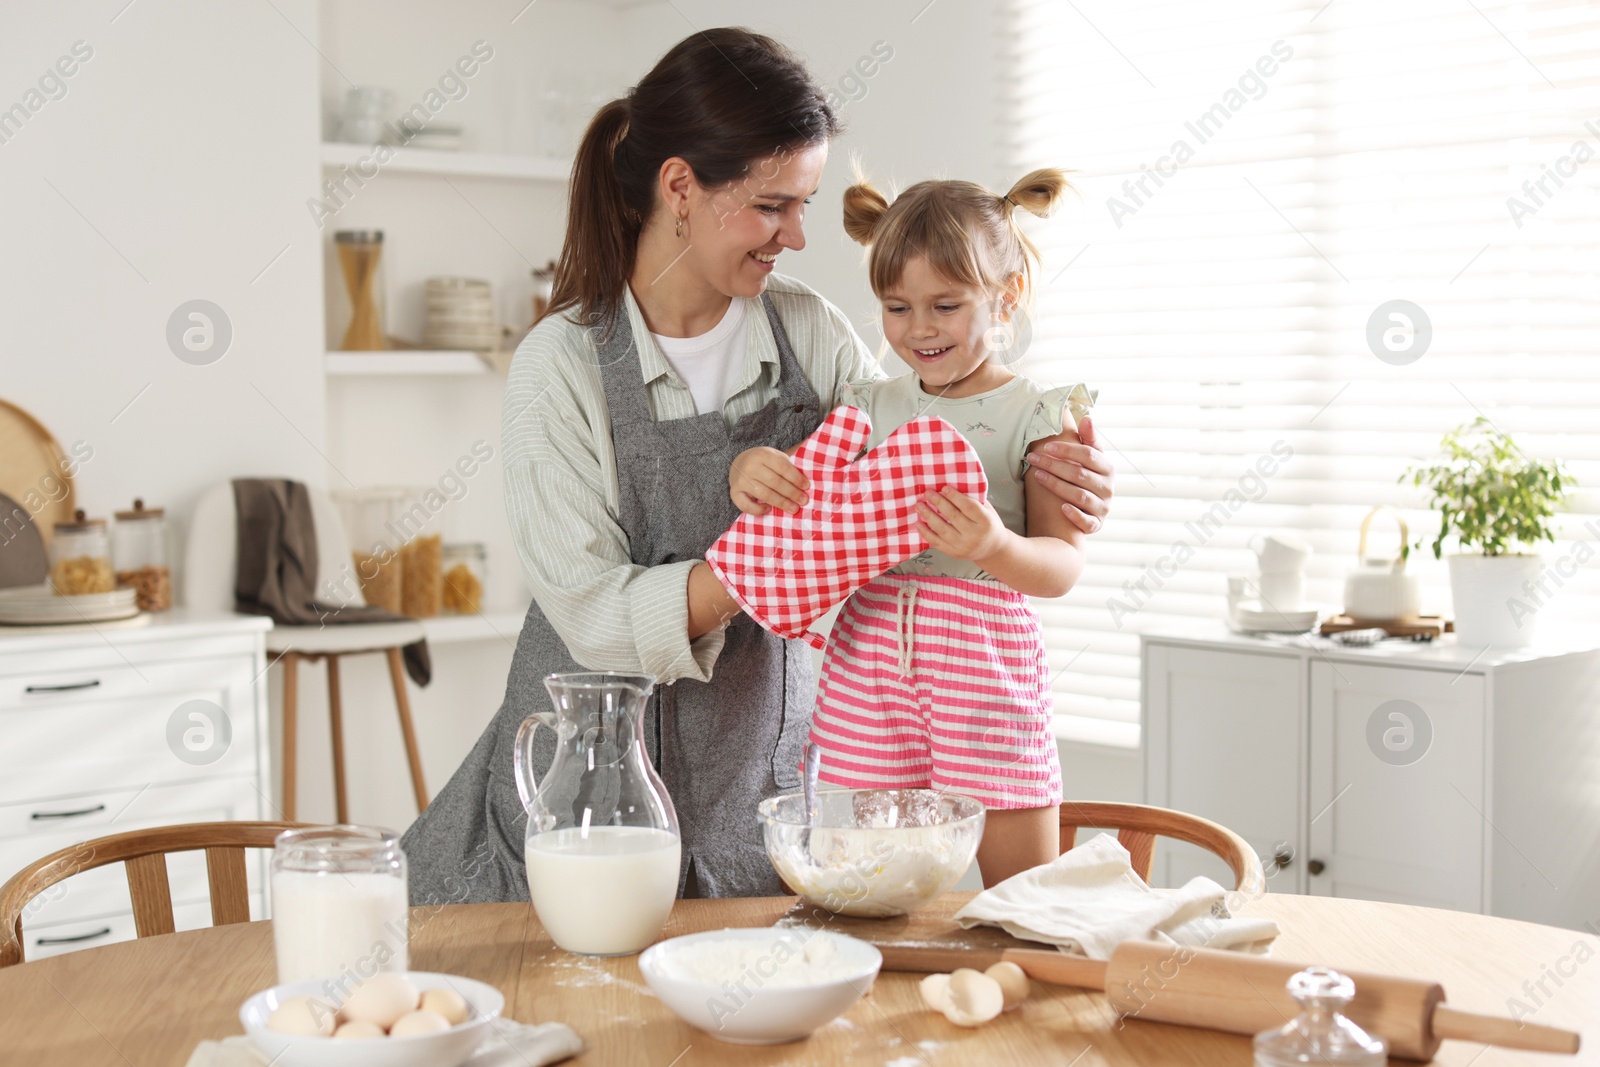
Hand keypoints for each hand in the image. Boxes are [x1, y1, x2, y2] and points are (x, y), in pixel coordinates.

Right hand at [731, 446, 809, 515]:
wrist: (738, 463)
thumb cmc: (763, 462)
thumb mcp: (774, 456)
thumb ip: (788, 465)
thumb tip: (808, 479)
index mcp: (763, 454)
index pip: (783, 467)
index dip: (796, 478)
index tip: (807, 487)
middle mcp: (750, 466)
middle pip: (775, 482)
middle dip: (792, 493)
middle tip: (804, 501)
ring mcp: (741, 480)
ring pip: (764, 494)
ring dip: (781, 503)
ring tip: (794, 508)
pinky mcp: (734, 493)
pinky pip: (746, 505)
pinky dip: (758, 509)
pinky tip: (768, 509)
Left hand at [915, 487, 1008, 563]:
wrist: (993, 549)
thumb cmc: (988, 524)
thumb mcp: (987, 510)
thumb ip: (973, 500)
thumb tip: (952, 486)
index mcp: (985, 521)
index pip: (968, 506)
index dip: (954, 496)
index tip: (943, 488)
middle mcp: (975, 535)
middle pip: (953, 516)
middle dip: (938, 503)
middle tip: (927, 493)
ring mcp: (964, 546)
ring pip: (942, 529)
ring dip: (928, 516)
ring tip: (919, 505)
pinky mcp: (954, 553)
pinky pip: (937, 542)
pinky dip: (925, 532)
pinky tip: (918, 523)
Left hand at [1025, 414, 1113, 534]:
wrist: (1091, 508)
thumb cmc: (1087, 476)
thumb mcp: (1091, 457)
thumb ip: (1088, 439)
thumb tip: (1087, 418)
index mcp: (1108, 468)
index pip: (1088, 455)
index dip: (1067, 450)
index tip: (1046, 446)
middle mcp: (1108, 488)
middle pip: (1080, 474)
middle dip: (1054, 465)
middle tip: (1033, 458)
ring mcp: (1103, 507)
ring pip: (1080, 496)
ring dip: (1057, 485)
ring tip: (1037, 476)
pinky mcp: (1097, 524)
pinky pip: (1088, 522)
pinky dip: (1076, 515)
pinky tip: (1061, 508)